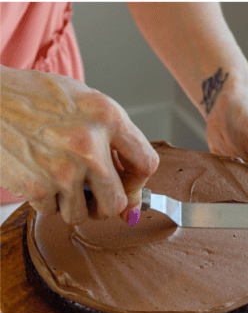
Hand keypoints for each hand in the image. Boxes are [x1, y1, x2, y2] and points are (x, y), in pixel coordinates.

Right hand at [0, 67, 158, 224]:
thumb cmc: (35, 97)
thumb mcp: (83, 101)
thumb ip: (113, 138)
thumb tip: (130, 193)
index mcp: (108, 117)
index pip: (146, 163)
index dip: (137, 183)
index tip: (127, 187)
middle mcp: (90, 144)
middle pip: (116, 202)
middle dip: (105, 205)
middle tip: (92, 196)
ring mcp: (63, 169)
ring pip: (82, 214)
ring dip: (72, 204)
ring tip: (59, 179)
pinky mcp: (37, 187)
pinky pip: (51, 211)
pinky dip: (45, 201)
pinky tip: (38, 175)